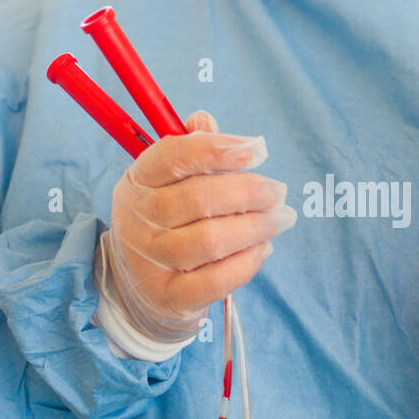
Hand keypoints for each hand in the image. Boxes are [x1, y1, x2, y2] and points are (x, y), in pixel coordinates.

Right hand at [100, 111, 295, 343]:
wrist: (138, 287)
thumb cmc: (167, 222)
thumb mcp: (168, 182)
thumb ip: (191, 149)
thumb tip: (205, 120)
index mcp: (138, 181)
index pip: (174, 157)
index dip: (219, 149)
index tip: (259, 150)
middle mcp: (138, 220)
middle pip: (199, 199)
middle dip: (250, 192)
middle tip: (279, 192)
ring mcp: (150, 261)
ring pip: (210, 241)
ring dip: (256, 227)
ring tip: (280, 219)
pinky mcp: (168, 297)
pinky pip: (214, 281)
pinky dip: (246, 263)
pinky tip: (263, 249)